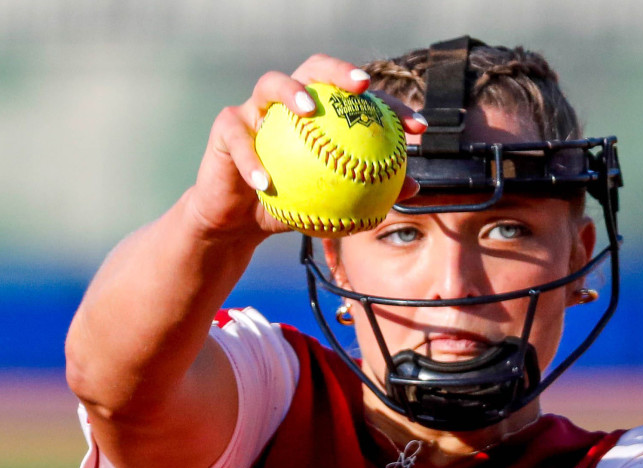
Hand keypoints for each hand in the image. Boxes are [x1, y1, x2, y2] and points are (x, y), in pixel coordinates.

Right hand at [186, 54, 425, 238]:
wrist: (238, 222)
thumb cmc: (290, 206)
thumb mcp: (332, 206)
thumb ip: (367, 190)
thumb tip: (414, 187)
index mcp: (320, 114)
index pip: (358, 100)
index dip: (390, 106)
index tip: (417, 128)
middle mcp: (288, 102)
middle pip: (315, 70)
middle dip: (340, 70)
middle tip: (362, 85)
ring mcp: (254, 109)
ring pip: (270, 83)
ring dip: (290, 91)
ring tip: (307, 109)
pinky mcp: (225, 127)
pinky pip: (239, 140)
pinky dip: (251, 160)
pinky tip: (265, 182)